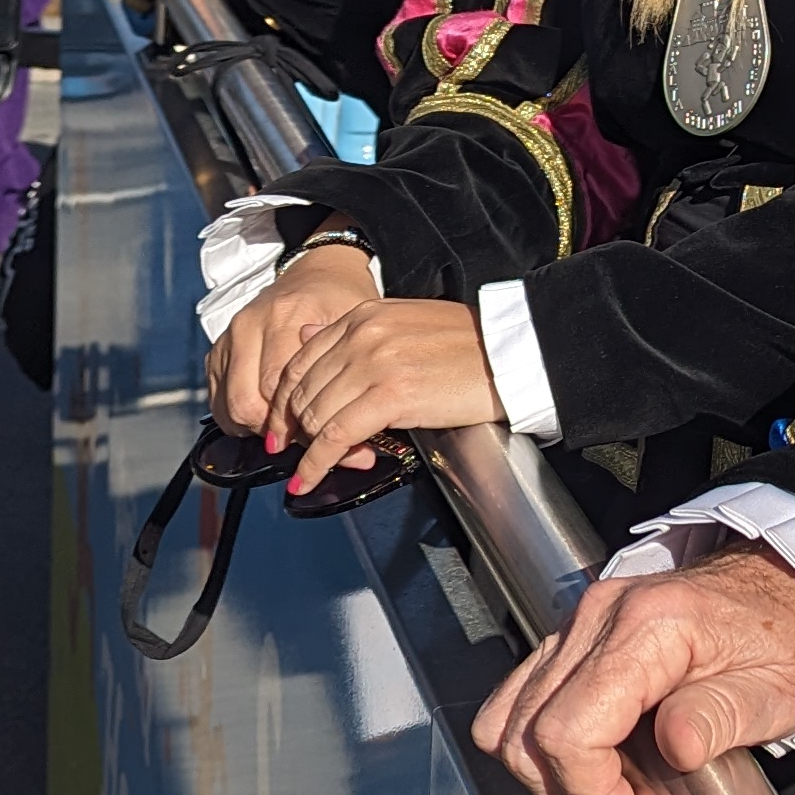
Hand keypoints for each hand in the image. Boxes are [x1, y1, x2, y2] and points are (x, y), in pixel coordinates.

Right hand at [204, 244, 380, 434]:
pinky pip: (218, 399)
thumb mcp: (357, 328)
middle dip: (276, 431)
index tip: (323, 441)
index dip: (300, 424)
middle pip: (248, 403)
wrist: (318, 269)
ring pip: (229, 406)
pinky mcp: (217, 351)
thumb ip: (353, 382)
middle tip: (304, 439)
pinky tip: (267, 418)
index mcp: (286, 316)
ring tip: (287, 430)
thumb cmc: (341, 298)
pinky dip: (240, 418)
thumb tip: (357, 442)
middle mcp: (250, 325)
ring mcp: (229, 338)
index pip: (279, 388)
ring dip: (256, 428)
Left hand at [274, 297, 500, 495]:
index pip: (302, 359)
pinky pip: (336, 436)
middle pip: (302, 389)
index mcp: (364, 316)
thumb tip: (308, 336)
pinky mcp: (391, 396)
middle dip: (291, 428)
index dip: (284, 398)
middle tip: (290, 452)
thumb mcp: (403, 322)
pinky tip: (309, 478)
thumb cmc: (469, 344)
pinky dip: (317, 463)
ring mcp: (374, 363)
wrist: (511, 353)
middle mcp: (363, 335)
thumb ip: (355, 332)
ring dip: (305, 449)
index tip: (282, 423)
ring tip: (307, 468)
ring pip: (315, 415)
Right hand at [475, 549, 794, 794]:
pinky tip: (600, 764)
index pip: (569, 731)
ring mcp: (586, 619)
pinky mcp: (582, 634)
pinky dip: (547, 744)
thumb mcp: (776, 691)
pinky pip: (527, 697)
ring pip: (510, 716)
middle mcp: (604, 613)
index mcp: (652, 626)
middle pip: (526, 729)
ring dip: (550, 773)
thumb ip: (720, 718)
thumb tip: (676, 749)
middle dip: (569, 794)